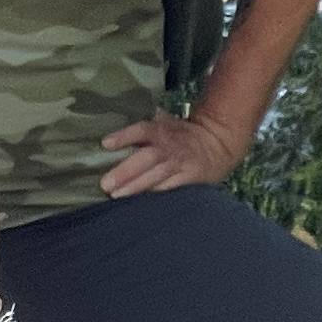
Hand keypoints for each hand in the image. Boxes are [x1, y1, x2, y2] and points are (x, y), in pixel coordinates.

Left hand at [100, 110, 247, 196]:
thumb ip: (144, 125)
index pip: (142, 130)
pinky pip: (169, 189)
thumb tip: (115, 117)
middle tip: (105, 184)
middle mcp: (169, 148)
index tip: (105, 144)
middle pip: (146, 159)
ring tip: (116, 196)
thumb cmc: (181, 134)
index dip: (125, 136)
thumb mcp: (166, 122)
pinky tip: (139, 204)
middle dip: (125, 172)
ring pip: (156, 177)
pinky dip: (154, 195)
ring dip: (135, 187)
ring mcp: (178, 165)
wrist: (217, 144)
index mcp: (162, 131)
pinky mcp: (187, 180)